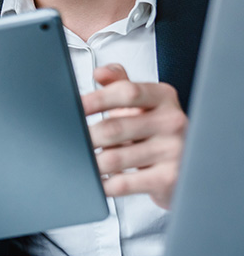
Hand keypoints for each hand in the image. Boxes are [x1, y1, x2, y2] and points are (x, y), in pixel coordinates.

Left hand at [81, 64, 186, 208]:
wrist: (185, 163)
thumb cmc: (153, 126)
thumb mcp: (140, 100)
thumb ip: (119, 82)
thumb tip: (99, 72)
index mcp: (163, 96)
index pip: (127, 92)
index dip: (96, 99)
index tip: (74, 106)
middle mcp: (173, 121)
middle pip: (115, 127)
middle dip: (87, 136)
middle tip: (70, 140)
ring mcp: (174, 151)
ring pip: (115, 158)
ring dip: (92, 161)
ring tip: (80, 159)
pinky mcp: (169, 179)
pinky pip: (125, 183)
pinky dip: (104, 183)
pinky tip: (96, 179)